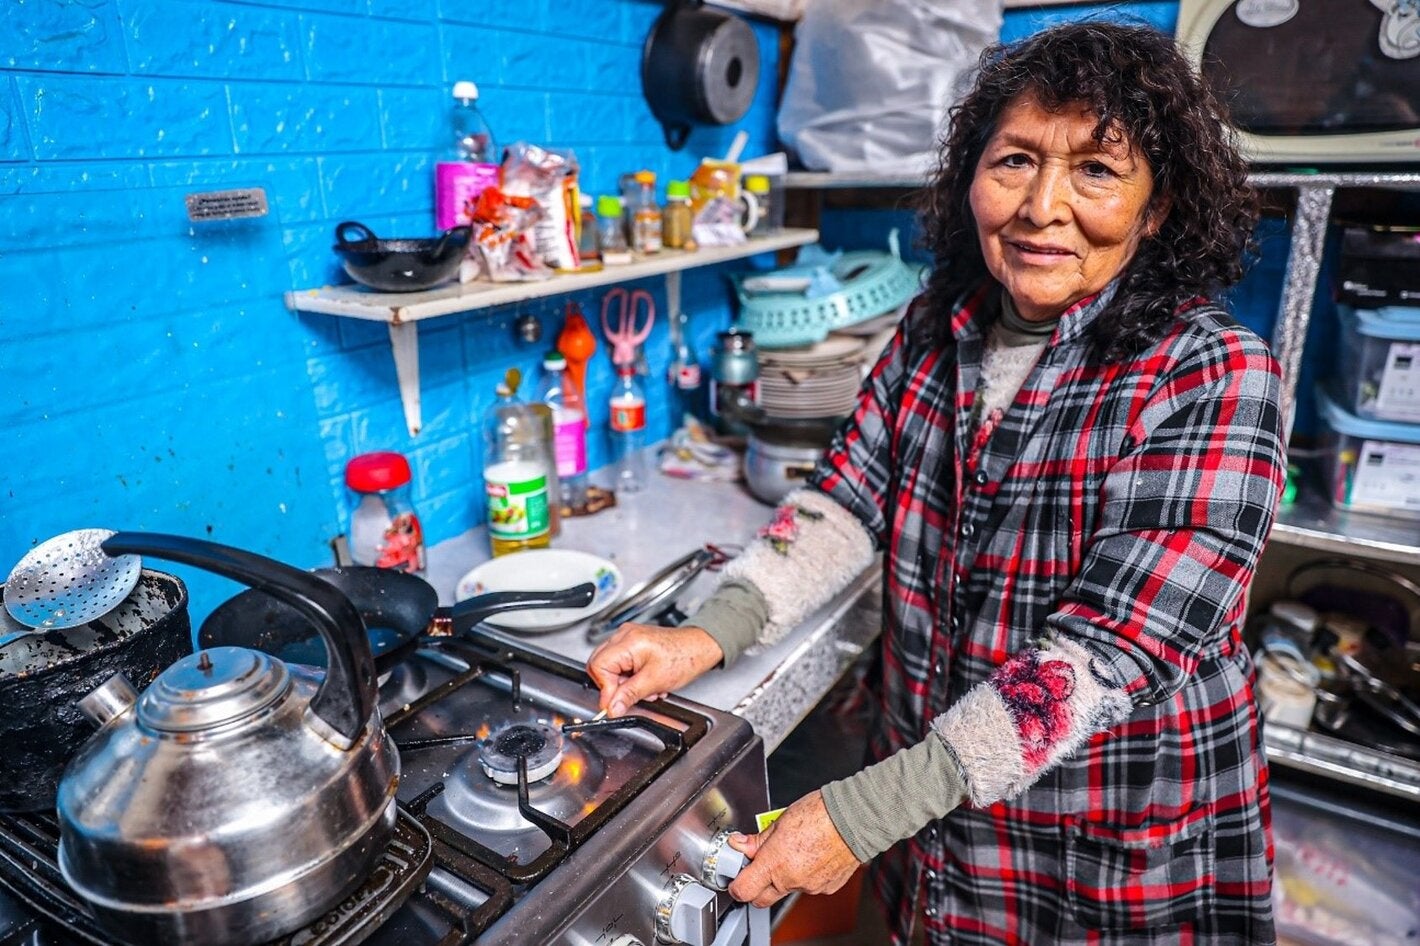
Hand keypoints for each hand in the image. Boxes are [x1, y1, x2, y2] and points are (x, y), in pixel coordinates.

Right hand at [586, 623, 723, 716]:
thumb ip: (629, 695)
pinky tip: (645, 681)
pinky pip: (620, 662)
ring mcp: (628, 637)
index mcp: (628, 641)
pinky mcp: (633, 643)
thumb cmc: (684, 657)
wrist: (699, 647)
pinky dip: (630, 676)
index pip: (599, 666)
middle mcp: (624, 635)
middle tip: (629, 695)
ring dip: (625, 683)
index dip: (605, 688)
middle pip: (600, 665)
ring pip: (610, 666)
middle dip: (614, 685)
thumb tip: (612, 708)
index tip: (613, 703)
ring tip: (645, 687)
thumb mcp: (655, 682)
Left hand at [727, 790, 860, 907]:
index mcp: (775, 862)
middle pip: (761, 899)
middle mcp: (791, 879)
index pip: (743, 890)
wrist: (854, 819)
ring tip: (792, 851)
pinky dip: (804, 875)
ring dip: (782, 877)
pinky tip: (810, 855)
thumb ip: (758, 839)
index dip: (736, 884)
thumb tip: (740, 844)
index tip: (736, 875)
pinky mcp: (826, 888)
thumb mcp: (780, 820)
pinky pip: (807, 886)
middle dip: (755, 886)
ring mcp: (809, 886)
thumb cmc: (820, 814)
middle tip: (758, 865)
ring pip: (786, 890)